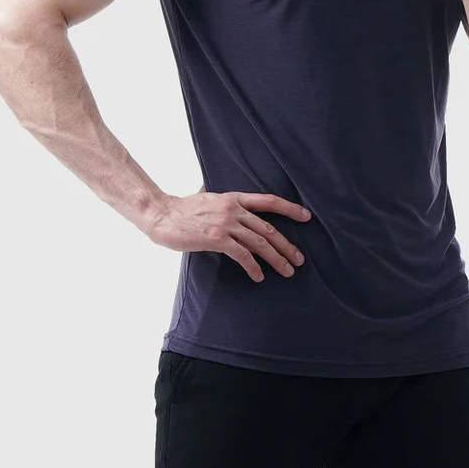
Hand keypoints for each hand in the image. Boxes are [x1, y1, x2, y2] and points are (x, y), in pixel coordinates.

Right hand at [147, 184, 310, 282]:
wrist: (162, 215)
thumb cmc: (182, 209)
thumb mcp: (207, 197)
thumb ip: (221, 199)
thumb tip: (219, 191)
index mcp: (235, 198)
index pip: (268, 201)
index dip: (289, 208)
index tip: (306, 216)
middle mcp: (234, 208)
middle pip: (268, 227)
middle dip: (286, 244)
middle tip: (299, 259)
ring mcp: (226, 223)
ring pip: (259, 241)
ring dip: (276, 258)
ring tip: (287, 271)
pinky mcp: (216, 238)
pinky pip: (241, 254)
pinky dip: (253, 266)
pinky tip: (259, 276)